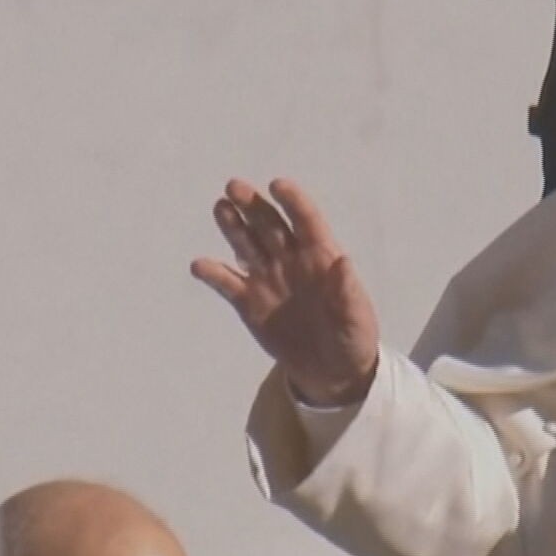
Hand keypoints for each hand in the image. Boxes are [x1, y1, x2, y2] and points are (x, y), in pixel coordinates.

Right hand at [192, 178, 380, 406]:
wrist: (331, 369)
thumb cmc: (352, 336)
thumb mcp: (356, 318)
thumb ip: (347, 291)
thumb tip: (343, 261)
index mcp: (321, 256)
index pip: (306, 220)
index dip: (293, 201)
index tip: (277, 185)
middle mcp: (290, 259)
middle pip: (269, 225)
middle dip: (253, 205)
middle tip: (234, 186)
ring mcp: (267, 278)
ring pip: (246, 244)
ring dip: (232, 226)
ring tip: (220, 208)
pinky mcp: (248, 302)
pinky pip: (226, 283)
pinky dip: (212, 273)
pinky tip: (199, 265)